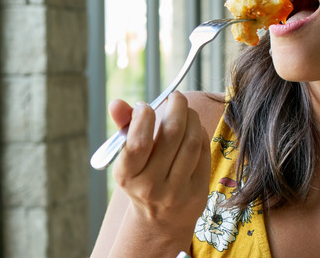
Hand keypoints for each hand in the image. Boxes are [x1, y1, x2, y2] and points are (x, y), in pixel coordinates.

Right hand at [109, 92, 210, 249]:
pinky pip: (203, 153)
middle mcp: (150, 186)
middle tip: (175, 97)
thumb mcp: (127, 158)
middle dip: (176, 107)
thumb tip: (116, 103)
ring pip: (191, 141)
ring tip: (186, 110)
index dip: (144, 117)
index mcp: (126, 175)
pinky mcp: (197, 193)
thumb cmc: (142, 178)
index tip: (146, 105)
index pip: (137, 143)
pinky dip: (201, 134)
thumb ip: (123, 128)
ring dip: (192, 117)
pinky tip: (194, 129)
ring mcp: (176, 192)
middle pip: (172, 134)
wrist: (160, 221)